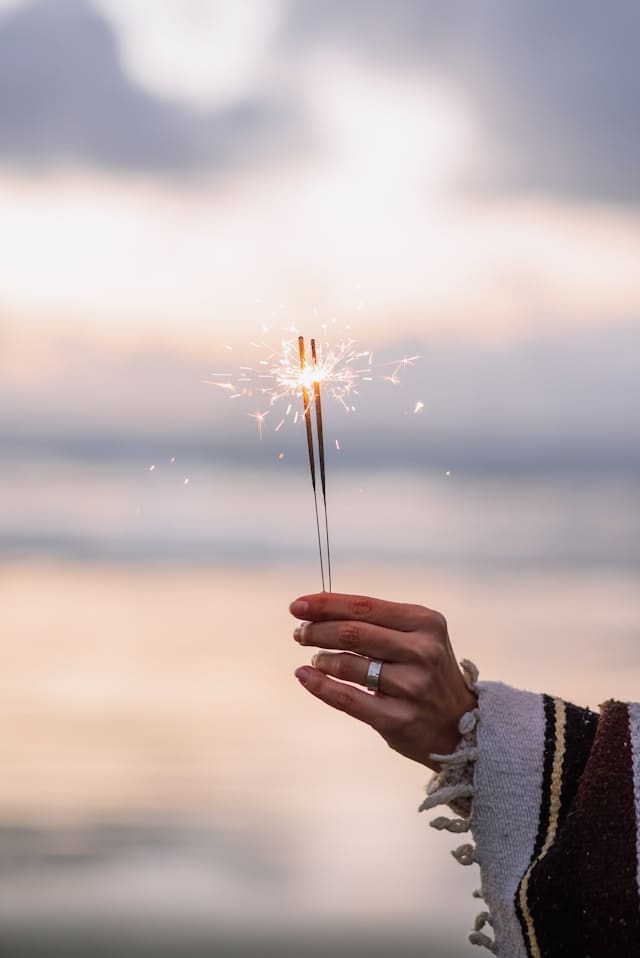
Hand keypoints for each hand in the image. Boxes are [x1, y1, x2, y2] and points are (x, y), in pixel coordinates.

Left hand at [290, 592, 476, 770]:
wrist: (460, 723)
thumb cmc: (426, 670)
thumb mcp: (416, 635)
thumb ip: (375, 621)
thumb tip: (318, 612)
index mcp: (425, 622)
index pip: (364, 607)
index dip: (325, 605)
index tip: (297, 606)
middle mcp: (421, 651)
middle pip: (352, 633)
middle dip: (316, 631)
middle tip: (300, 633)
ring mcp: (412, 686)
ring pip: (348, 665)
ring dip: (320, 659)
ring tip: (314, 658)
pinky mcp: (399, 719)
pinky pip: (347, 699)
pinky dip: (320, 686)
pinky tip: (305, 676)